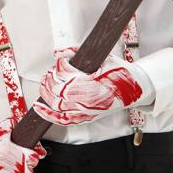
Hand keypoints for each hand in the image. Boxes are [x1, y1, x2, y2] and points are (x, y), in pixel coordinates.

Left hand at [32, 46, 153, 125]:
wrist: (133, 90)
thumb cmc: (120, 74)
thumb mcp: (103, 57)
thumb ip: (78, 52)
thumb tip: (59, 52)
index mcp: (94, 83)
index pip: (67, 75)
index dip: (60, 66)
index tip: (62, 60)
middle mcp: (89, 100)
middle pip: (59, 90)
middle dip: (51, 78)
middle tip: (52, 70)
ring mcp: (86, 111)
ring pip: (57, 104)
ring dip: (46, 92)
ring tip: (45, 82)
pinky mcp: (85, 118)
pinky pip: (62, 120)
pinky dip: (47, 114)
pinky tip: (38, 107)